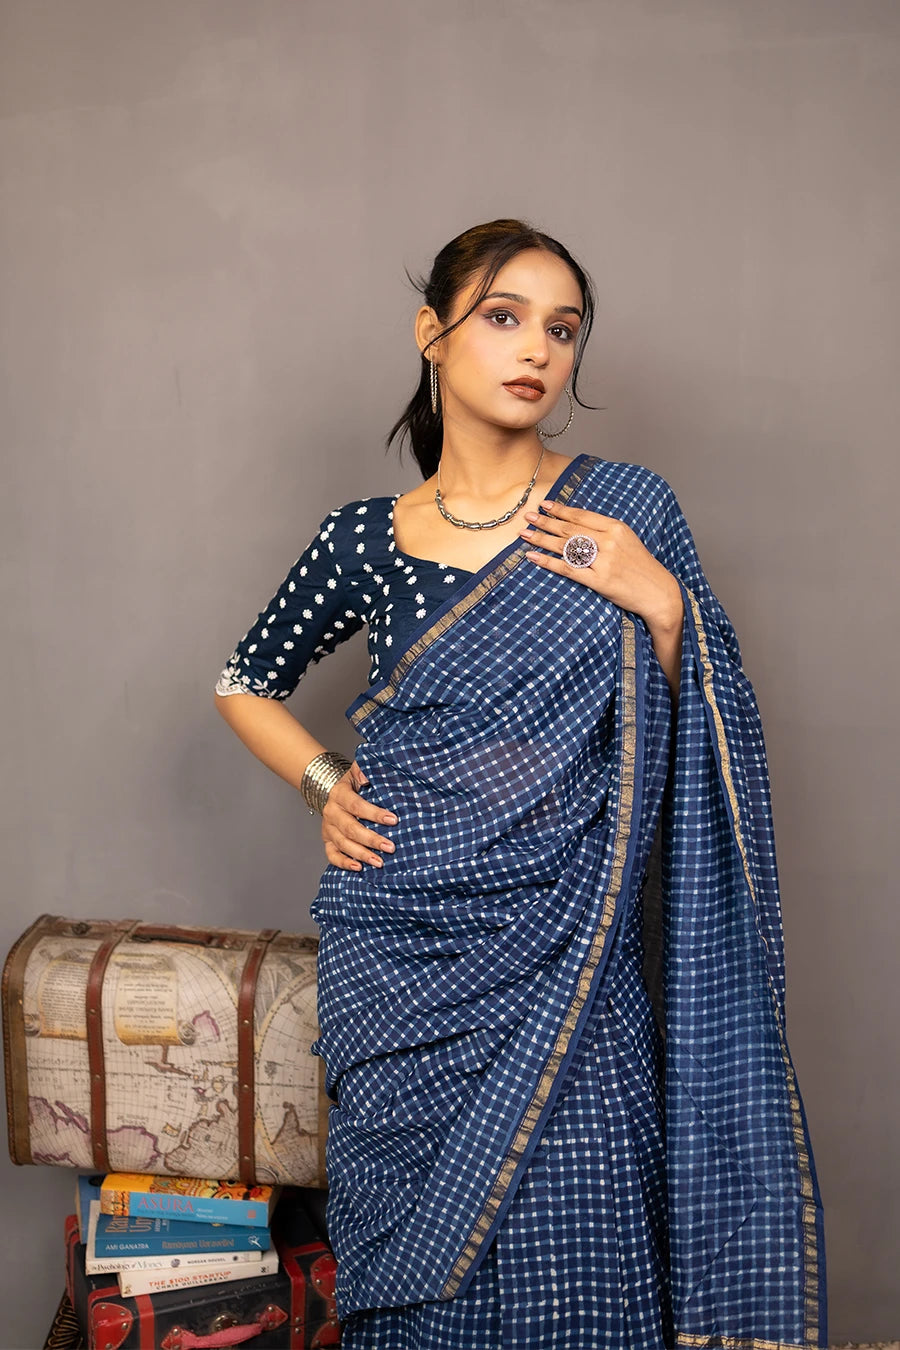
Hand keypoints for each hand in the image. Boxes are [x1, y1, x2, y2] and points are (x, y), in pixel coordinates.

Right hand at [321, 761, 397, 871]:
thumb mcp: (357, 771)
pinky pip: (332, 855)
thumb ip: (363, 769)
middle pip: (351, 829)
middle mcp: (331, 812)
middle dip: (371, 839)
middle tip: (390, 847)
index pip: (356, 805)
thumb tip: (367, 777)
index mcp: (339, 794)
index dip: (374, 813)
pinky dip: (344, 863)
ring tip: (380, 862)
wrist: (332, 792)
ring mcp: (328, 829)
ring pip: (343, 844)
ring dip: (362, 854)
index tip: (393, 820)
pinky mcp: (327, 841)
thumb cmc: (353, 784)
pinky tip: (359, 868)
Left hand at [520, 498, 683, 698]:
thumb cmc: (641, 567)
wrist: (658, 592)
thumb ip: (605, 531)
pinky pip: (567, 569)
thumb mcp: (627, 541)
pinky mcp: (598, 580)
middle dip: (545, 521)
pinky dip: (547, 562)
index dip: (560, 509)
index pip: (582, 516)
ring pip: (565, 547)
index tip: (544, 504)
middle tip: (528, 516)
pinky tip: (533, 557)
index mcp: (616, 528)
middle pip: (570, 529)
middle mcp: (609, 541)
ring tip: (525, 534)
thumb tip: (577, 525)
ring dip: (541, 539)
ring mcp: (603, 561)